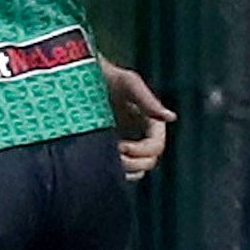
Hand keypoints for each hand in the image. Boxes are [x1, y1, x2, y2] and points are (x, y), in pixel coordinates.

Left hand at [103, 58, 175, 182]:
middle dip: (132, 162)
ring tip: (105, 161)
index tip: (120, 146)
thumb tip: (171, 117)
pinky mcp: (110, 151)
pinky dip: (115, 173)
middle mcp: (142, 136)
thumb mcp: (128, 83)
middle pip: (148, 161)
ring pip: (136, 169)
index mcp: (152, 122)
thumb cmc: (105, 76)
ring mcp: (127, 145)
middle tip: (112, 153)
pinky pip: (121, 171)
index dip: (141, 150)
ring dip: (125, 169)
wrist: (78, 78)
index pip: (156, 146)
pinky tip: (101, 164)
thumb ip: (149, 100)